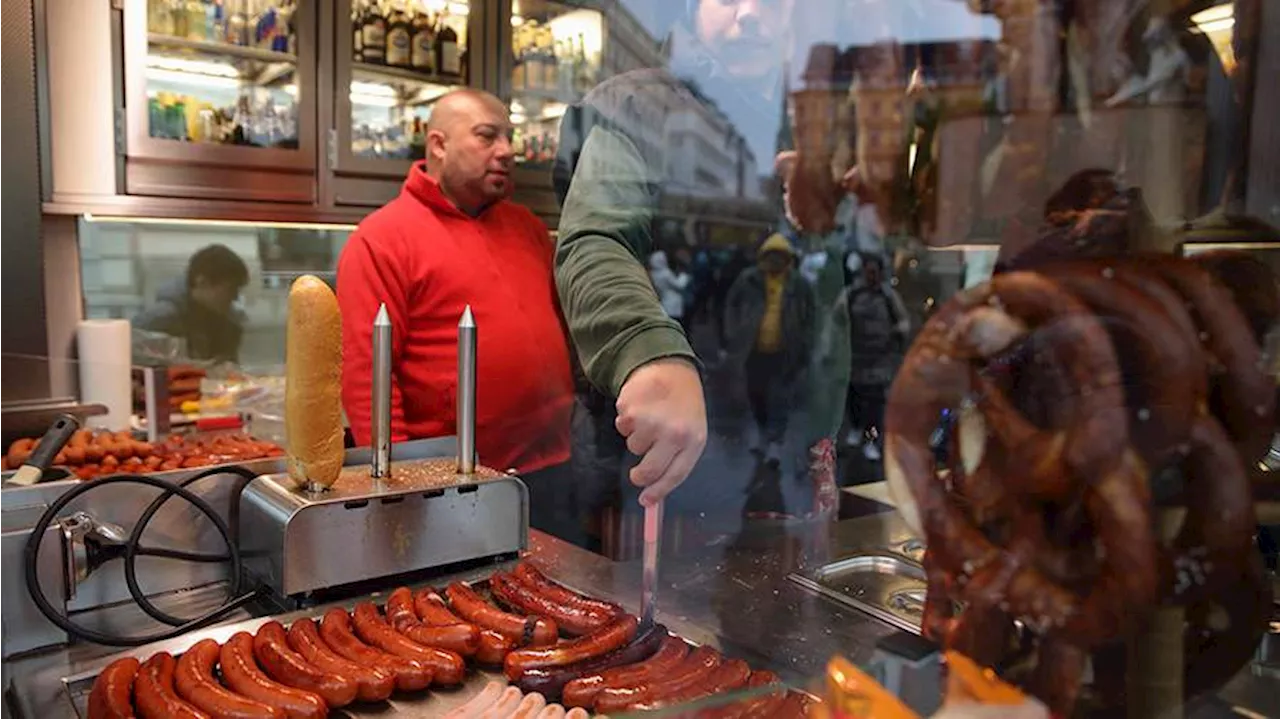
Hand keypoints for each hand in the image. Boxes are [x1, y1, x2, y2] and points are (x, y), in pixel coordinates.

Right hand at [615, 358, 706, 505]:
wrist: (669, 366)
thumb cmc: (682, 403)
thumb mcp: (691, 429)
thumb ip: (677, 457)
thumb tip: (652, 490)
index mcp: (693, 440)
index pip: (675, 475)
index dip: (658, 492)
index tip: (645, 501)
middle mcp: (673, 433)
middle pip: (649, 470)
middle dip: (640, 476)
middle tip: (636, 474)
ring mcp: (650, 421)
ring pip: (632, 447)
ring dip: (637, 438)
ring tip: (649, 419)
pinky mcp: (630, 409)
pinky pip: (622, 427)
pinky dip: (627, 422)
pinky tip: (641, 407)